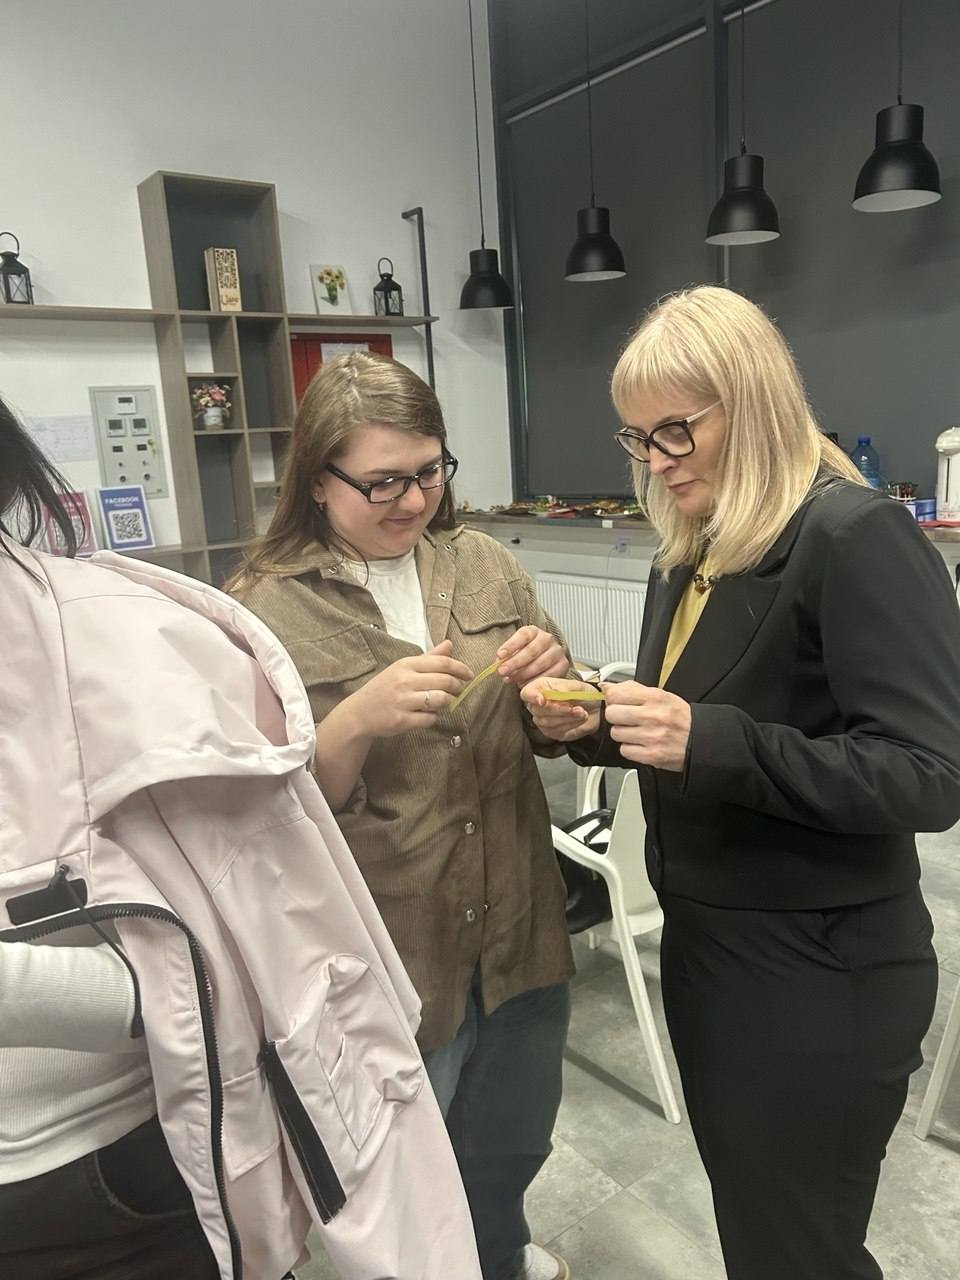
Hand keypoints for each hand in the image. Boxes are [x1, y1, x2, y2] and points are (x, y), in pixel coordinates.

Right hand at [347, 641, 472, 737]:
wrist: (359, 713)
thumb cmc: (384, 688)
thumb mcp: (402, 668)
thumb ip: (428, 658)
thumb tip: (449, 645)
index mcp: (406, 665)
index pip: (441, 662)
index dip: (460, 668)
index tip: (469, 674)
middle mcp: (404, 681)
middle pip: (444, 681)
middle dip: (457, 686)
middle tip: (459, 690)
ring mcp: (403, 701)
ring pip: (440, 700)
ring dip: (447, 702)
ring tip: (444, 702)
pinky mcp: (402, 720)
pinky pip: (430, 718)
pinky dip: (434, 717)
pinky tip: (428, 714)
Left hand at [497, 625, 568, 685]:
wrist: (543, 659)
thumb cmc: (524, 655)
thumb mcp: (514, 651)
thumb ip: (506, 656)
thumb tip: (499, 663)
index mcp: (533, 631)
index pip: (523, 635)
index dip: (511, 645)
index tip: (499, 655)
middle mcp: (547, 639)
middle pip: (531, 651)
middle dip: (515, 663)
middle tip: (502, 671)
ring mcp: (557, 652)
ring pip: (540, 664)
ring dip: (523, 674)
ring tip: (510, 679)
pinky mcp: (563, 665)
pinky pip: (549, 675)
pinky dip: (534, 681)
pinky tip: (524, 684)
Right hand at [520, 676, 601, 742]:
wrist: (595, 708)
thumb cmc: (583, 694)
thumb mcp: (577, 686)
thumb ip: (565, 688)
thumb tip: (558, 691)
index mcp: (540, 688)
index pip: (527, 693)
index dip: (533, 697)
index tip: (542, 700)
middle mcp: (538, 705)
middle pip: (539, 711)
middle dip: (560, 710)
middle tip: (575, 707)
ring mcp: (543, 720)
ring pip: (548, 723)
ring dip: (568, 718)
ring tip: (581, 712)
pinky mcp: (551, 732)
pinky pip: (557, 732)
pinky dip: (571, 726)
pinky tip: (579, 719)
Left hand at [603, 681, 691, 771]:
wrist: (701, 740)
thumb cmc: (680, 718)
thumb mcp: (661, 696)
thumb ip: (632, 689)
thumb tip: (606, 687)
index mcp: (655, 698)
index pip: (616, 694)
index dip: (613, 699)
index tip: (617, 702)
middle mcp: (653, 716)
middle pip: (612, 714)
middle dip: (616, 717)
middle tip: (626, 719)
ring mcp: (652, 737)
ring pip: (616, 733)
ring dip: (623, 734)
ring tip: (637, 732)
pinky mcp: (651, 755)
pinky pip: (625, 751)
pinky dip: (630, 749)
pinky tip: (641, 744)